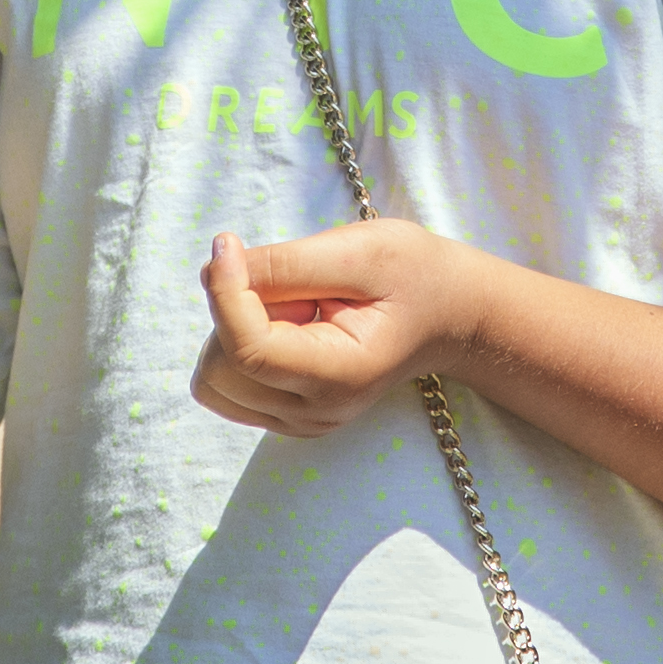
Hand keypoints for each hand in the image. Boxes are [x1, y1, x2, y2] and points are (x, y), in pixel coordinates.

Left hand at [192, 222, 499, 436]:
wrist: (449, 315)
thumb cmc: (413, 275)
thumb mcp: (360, 251)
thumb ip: (285, 265)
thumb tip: (213, 268)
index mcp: (340, 376)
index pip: (247, 350)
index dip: (223, 293)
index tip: (227, 242)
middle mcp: (315, 412)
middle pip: (219, 369)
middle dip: (235, 312)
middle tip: (294, 284)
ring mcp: (299, 421)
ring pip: (214, 381)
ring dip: (236, 331)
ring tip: (296, 307)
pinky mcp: (286, 416)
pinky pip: (227, 385)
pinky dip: (241, 347)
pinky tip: (289, 327)